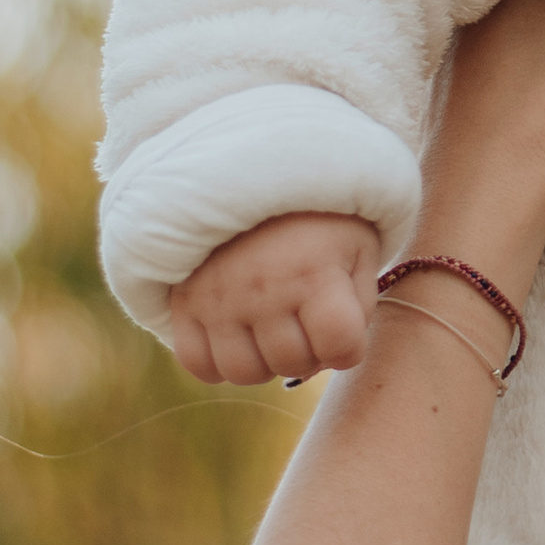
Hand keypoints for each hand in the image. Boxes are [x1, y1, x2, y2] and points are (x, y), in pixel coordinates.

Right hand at [166, 212, 383, 385]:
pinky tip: (237, 340)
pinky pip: (197, 363)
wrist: (254, 172)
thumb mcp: (358, 248)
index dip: (348, 348)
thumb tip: (335, 354)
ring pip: (245, 373)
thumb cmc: (319, 216)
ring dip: (265, 363)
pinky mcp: (184, 301)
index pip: (340, 347)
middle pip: (293, 364)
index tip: (342, 329)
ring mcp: (219, 299)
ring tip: (272, 333)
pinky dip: (219, 365)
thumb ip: (359, 304)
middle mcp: (264, 291)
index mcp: (314, 273)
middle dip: (309, 353)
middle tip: (305, 324)